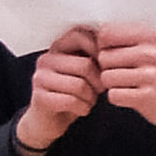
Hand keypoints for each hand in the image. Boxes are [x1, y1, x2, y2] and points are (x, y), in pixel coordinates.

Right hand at [17, 24, 100, 155]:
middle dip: (98, 83)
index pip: (81, 35)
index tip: (105, 68)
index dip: (99, 51)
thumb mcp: (85, 72)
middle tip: (98, 91)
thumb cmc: (72, 93)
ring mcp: (40, 77)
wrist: (50, 120)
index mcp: (58, 47)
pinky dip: (83, 108)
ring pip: (79, 85)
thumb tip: (115, 52)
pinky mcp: (39, 96)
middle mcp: (46, 59)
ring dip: (91, 98)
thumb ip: (95, 57)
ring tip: (89, 100)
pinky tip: (82, 109)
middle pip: (85, 65)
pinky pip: (70, 101)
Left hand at [94, 26, 155, 135]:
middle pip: (103, 57)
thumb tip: (89, 34)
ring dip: (112, 84)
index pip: (106, 33)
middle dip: (107, 68)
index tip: (113, 54)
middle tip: (121, 73)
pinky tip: (130, 96)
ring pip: (106, 77)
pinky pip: (114, 95)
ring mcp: (149, 75)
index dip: (103, 46)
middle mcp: (150, 53)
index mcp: (147, 36)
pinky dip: (118, 98)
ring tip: (126, 84)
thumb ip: (123, 38)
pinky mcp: (146, 96)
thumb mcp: (149, 47)